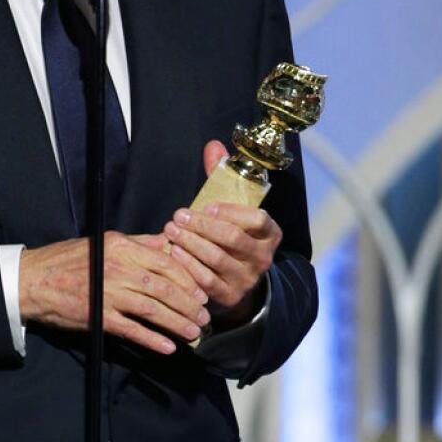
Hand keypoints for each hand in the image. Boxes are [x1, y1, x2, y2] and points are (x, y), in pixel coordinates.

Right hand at [18, 232, 211, 354]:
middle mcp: (119, 268)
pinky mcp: (99, 317)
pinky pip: (133, 330)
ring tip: (194, 333)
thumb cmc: (69, 260)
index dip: (188, 278)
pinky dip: (153, 339)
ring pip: (153, 309)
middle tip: (204, 317)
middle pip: (165, 287)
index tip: (201, 292)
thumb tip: (166, 241)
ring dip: (178, 323)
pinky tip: (168, 347)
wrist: (34, 280)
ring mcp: (109, 294)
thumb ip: (137, 243)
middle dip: (189, 304)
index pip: (166, 262)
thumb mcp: (105, 242)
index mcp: (122, 248)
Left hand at [159, 140, 282, 326]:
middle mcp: (263, 257)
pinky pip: (207, 280)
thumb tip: (213, 145)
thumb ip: (222, 175)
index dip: (232, 212)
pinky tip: (174, 251)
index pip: (258, 219)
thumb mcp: (231, 206)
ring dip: (191, 243)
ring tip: (171, 229)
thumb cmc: (230, 232)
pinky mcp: (230, 296)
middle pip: (233, 239)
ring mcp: (248, 279)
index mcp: (270, 233)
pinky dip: (188, 265)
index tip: (207, 205)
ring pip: (218, 259)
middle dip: (202, 225)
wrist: (236, 279)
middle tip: (178, 215)